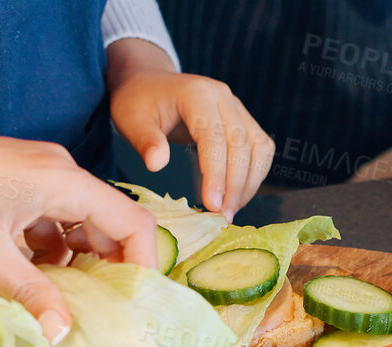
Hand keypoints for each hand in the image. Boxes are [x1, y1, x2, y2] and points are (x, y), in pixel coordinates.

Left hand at [0, 92, 156, 341]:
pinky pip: (48, 225)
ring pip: (77, 230)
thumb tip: (66, 334)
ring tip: (60, 312)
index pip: (133, 223)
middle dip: (108, 274)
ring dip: (74, 269)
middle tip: (100, 321)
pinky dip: (46, 257)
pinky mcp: (12, 185)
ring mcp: (34, 177)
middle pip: (109, 227)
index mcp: (61, 180)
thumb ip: (31, 293)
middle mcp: (57, 172)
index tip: (135, 310)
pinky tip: (29, 288)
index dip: (143, 268)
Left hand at [107, 38, 272, 217]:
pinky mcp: (243, 119)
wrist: (148, 83)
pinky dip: (254, 174)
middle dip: (236, 185)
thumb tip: (157, 165)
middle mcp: (223, 97)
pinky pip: (260, 148)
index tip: (212, 206)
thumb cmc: (137, 103)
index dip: (216, 174)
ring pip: (259, 148)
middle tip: (223, 218)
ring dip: (250, 183)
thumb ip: (146, 141)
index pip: (214, 138)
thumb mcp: (130, 120)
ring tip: (231, 211)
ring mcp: (237, 107)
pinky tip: (237, 196)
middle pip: (242, 145)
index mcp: (196, 93)